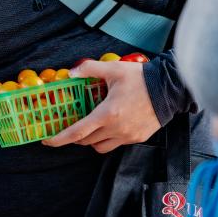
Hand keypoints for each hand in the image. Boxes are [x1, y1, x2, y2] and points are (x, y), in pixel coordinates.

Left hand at [43, 60, 159, 153]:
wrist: (170, 89)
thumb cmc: (141, 78)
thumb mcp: (113, 69)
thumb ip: (90, 69)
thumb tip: (71, 72)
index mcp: (107, 113)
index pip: (78, 132)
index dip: (60, 139)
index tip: (47, 141)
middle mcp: (116, 129)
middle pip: (86, 142)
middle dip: (74, 137)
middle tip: (68, 128)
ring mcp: (128, 136)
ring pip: (100, 147)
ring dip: (91, 140)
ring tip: (89, 126)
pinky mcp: (137, 138)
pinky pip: (115, 144)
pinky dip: (107, 138)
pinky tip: (108, 125)